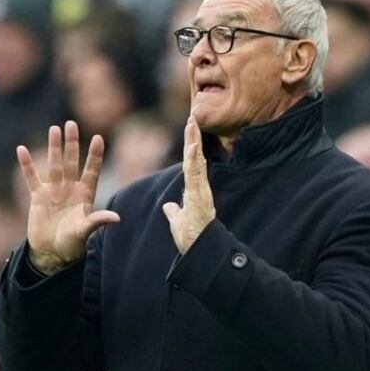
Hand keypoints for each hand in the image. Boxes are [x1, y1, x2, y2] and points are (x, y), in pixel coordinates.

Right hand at [17, 121, 119, 272]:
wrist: (52, 253)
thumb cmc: (72, 243)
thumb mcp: (85, 231)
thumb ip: (97, 221)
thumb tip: (116, 217)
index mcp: (84, 195)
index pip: (91, 170)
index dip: (95, 155)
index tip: (98, 138)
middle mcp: (70, 189)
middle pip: (71, 162)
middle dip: (71, 143)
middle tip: (71, 123)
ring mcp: (53, 191)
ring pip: (54, 165)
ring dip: (53, 148)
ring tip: (54, 129)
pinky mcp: (37, 197)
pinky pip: (31, 177)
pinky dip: (26, 165)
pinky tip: (22, 150)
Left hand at [162, 116, 215, 253]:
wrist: (199, 252)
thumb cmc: (192, 239)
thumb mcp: (178, 222)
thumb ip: (175, 212)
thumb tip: (169, 206)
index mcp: (195, 191)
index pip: (191, 165)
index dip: (191, 148)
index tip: (190, 131)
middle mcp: (200, 188)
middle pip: (195, 159)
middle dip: (193, 138)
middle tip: (192, 118)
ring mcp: (201, 192)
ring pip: (196, 162)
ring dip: (194, 143)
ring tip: (192, 124)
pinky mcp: (199, 197)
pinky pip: (196, 175)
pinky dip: (195, 160)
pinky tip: (193, 146)